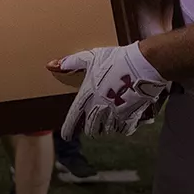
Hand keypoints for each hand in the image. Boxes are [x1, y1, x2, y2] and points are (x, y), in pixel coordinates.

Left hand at [50, 42, 170, 139]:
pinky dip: (123, 127)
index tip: (65, 136)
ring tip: (109, 118)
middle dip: (90, 128)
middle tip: (92, 125)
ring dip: (107, 126)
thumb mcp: (91, 57)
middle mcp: (100, 108)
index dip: (68, 129)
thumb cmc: (116, 59)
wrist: (143, 64)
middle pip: (91, 129)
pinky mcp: (131, 116)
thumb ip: (71, 63)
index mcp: (88, 95)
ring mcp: (116, 114)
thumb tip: (50, 65)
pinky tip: (124, 119)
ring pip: (108, 130)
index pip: (73, 118)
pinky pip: (125, 129)